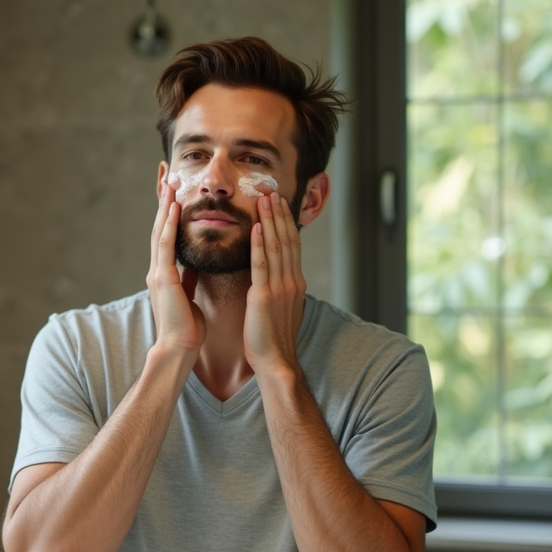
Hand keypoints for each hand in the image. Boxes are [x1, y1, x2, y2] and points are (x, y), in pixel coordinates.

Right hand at [147, 181, 205, 357]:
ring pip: (159, 230)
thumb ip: (188, 277)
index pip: (166, 234)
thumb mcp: (189, 294)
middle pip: (158, 226)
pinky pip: (166, 245)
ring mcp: (158, 272)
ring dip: (163, 205)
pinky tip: (172, 207)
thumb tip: (194, 263)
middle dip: (162, 200)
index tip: (172, 189)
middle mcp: (157, 268)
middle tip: (165, 174)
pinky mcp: (163, 278)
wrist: (180, 347)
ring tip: (168, 181)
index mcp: (164, 272)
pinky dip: (167, 224)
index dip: (167, 211)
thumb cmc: (187, 326)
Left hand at [245, 192, 305, 374]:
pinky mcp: (265, 297)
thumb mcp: (279, 307)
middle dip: (280, 213)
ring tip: (265, 198)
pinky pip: (262, 266)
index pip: (292, 244)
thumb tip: (272, 275)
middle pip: (288, 239)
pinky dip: (260, 244)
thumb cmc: (271, 337)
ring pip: (277, 247)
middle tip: (272, 189)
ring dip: (271, 220)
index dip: (286, 221)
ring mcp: (280, 288)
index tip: (279, 201)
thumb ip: (277, 287)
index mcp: (294, 283)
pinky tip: (257, 227)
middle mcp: (292, 281)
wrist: (275, 362)